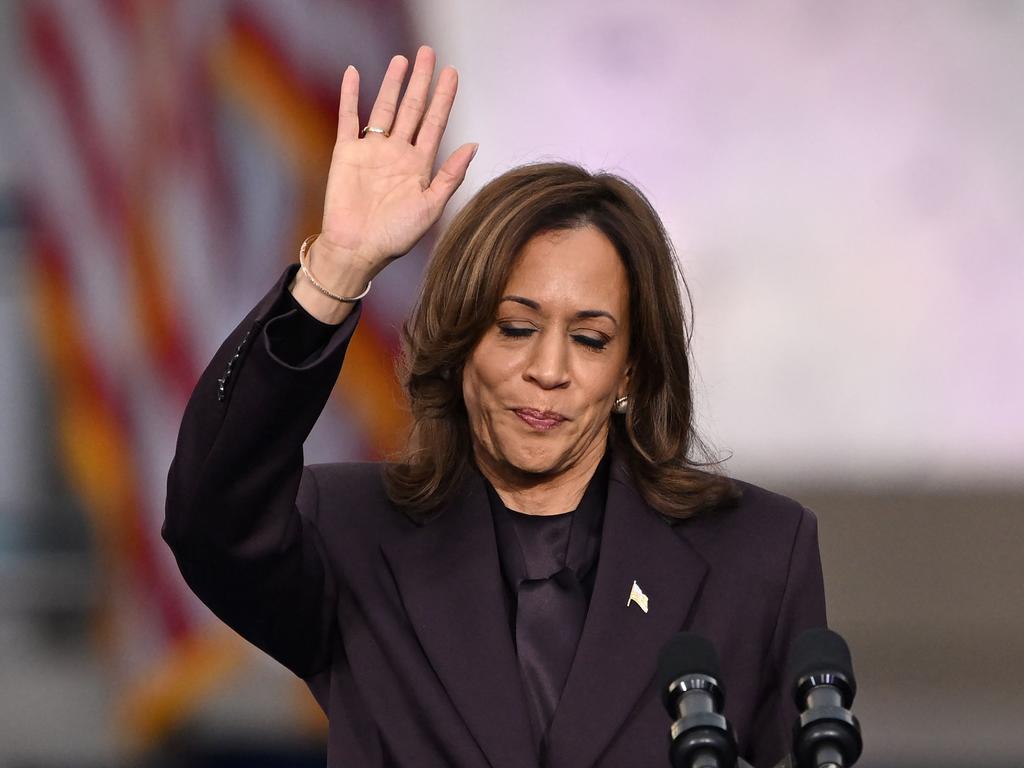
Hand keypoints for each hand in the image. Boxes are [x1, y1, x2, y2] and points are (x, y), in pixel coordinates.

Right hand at [315, 46, 476, 283]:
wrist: (357, 249)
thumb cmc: (395, 236)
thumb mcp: (431, 207)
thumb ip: (451, 175)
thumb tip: (473, 144)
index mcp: (420, 165)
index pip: (435, 123)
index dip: (444, 98)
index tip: (452, 73)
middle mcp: (397, 153)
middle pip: (412, 108)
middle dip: (421, 81)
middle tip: (429, 52)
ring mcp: (372, 150)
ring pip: (383, 108)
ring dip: (392, 84)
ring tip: (402, 60)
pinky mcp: (346, 153)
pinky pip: (348, 118)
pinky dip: (349, 95)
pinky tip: (353, 73)